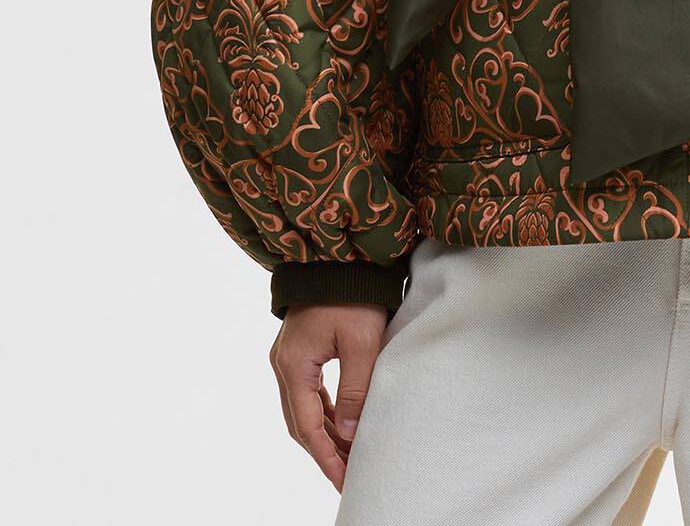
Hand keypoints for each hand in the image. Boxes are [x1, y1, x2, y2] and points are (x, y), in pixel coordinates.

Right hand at [269, 302, 387, 490]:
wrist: (341, 255)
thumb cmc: (353, 293)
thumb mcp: (361, 343)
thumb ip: (355, 390)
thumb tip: (351, 434)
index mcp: (294, 365)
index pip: (307, 426)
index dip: (326, 456)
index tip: (343, 479)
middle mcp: (283, 363)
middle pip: (301, 421)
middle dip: (324, 450)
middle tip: (347, 474)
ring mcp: (288, 355)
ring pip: (303, 407)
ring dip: (325, 431)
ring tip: (348, 454)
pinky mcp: (300, 347)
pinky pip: (308, 390)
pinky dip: (324, 410)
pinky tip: (340, 422)